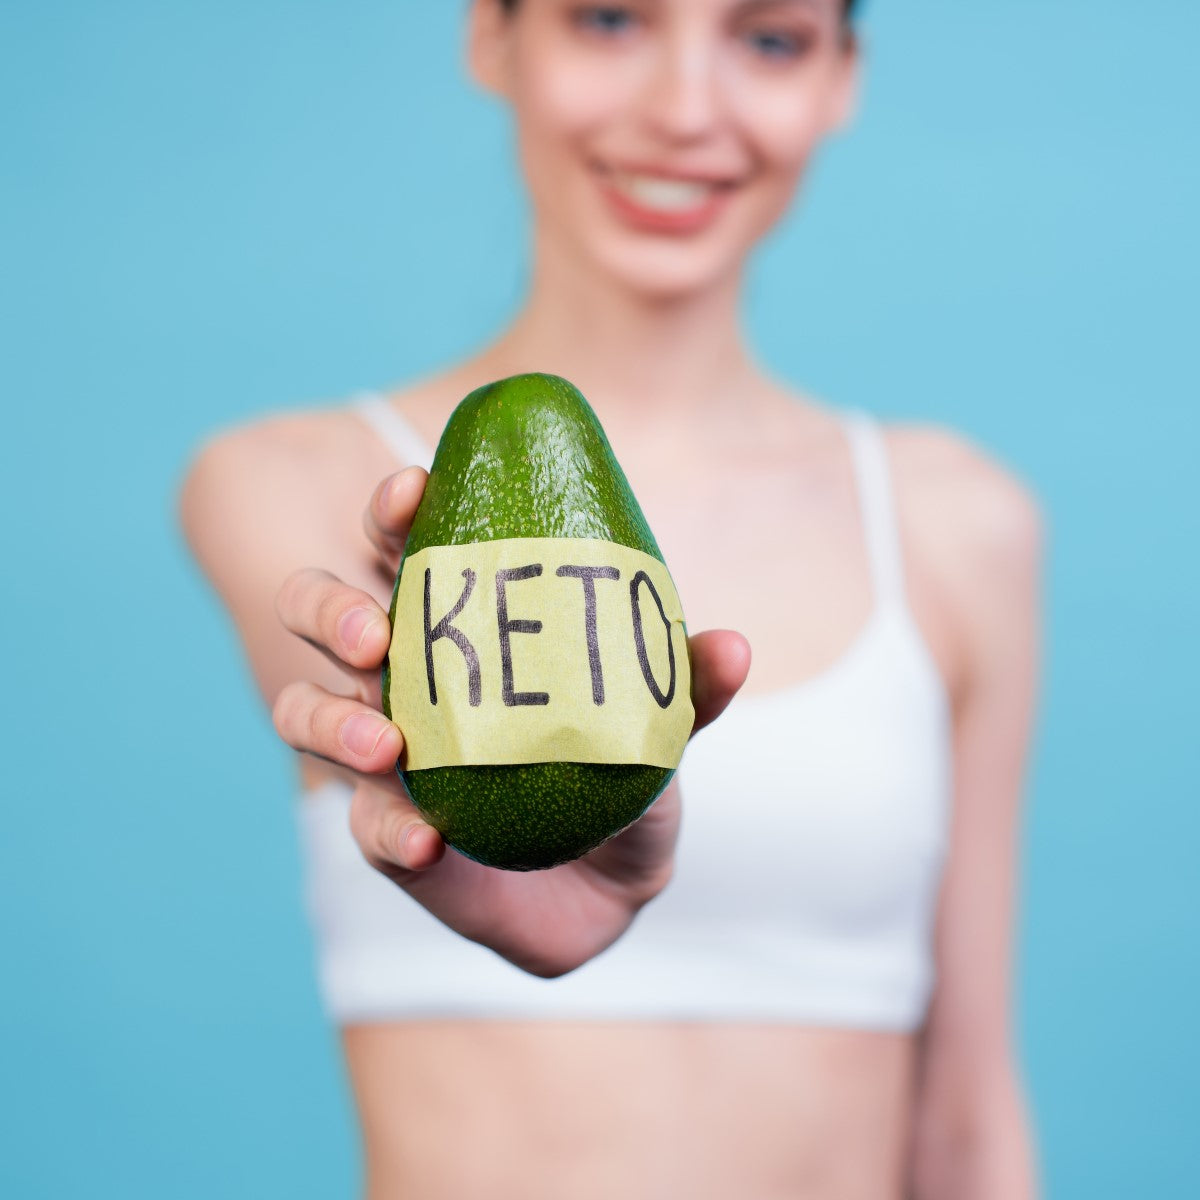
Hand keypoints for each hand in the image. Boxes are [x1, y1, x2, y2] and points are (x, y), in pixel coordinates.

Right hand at [273, 468, 750, 976]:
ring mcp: (381, 750)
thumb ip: (686, 687)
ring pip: (302, 709)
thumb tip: (732, 646)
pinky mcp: (384, 830)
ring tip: (387, 743)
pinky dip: (388, 828)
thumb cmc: (619, 774)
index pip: (404, 544)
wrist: (607, 881)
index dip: (394, 509)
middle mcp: (401, 674)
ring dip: (330, 720)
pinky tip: (428, 841)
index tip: (412, 490)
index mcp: (456, 622)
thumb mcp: (659, 726)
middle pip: (319, 608)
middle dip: (331, 607)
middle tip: (375, 634)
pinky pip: (362, 824)